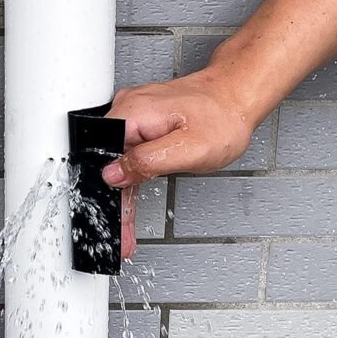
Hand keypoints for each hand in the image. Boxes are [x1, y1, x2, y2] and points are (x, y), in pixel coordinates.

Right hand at [103, 69, 254, 259]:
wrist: (235, 101)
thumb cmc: (222, 119)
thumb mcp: (188, 149)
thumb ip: (147, 161)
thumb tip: (112, 174)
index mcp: (132, 114)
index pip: (101, 157)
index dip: (104, 193)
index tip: (112, 221)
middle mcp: (128, 111)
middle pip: (108, 163)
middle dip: (115, 202)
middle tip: (123, 236)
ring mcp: (135, 118)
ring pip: (119, 163)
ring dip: (123, 196)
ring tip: (128, 230)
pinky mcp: (143, 125)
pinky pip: (131, 155)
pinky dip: (133, 180)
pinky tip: (134, 198)